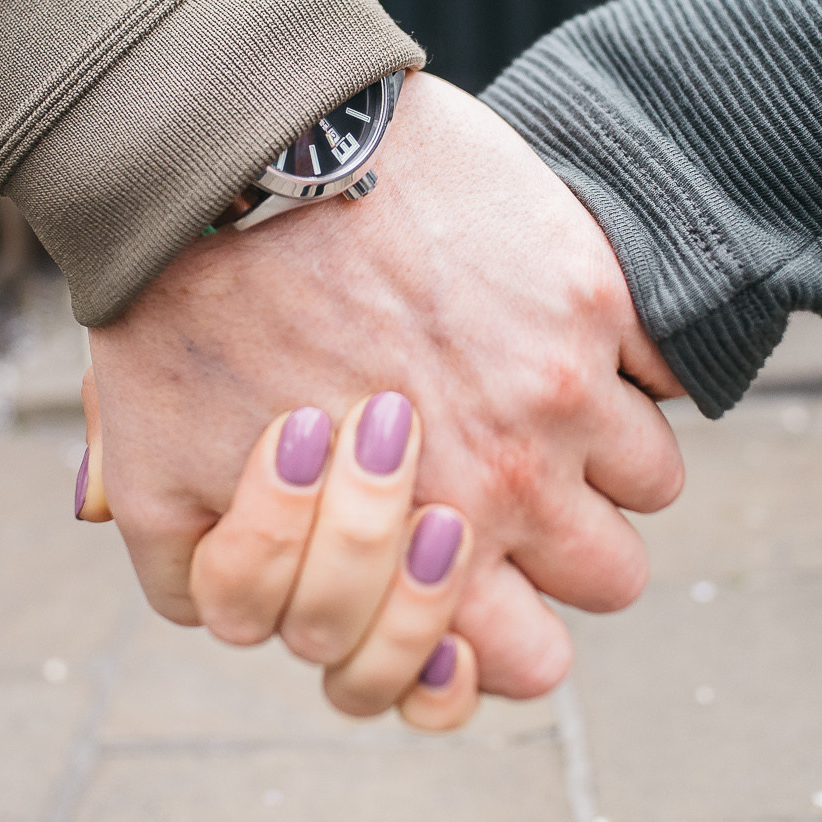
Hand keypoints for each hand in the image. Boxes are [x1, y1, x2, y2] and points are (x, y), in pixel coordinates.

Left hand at [81, 71, 684, 696]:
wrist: (228, 155)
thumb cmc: (183, 318)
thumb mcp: (155, 490)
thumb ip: (221, 586)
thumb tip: (275, 633)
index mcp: (416, 551)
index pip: (528, 665)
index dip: (500, 635)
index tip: (467, 573)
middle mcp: (511, 483)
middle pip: (611, 580)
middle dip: (563, 548)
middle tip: (500, 485)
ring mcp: (565, 384)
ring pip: (651, 479)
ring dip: (601, 451)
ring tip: (524, 395)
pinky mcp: (588, 288)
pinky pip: (666, 365)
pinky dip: (629, 358)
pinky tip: (549, 326)